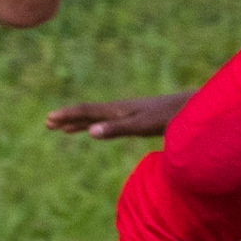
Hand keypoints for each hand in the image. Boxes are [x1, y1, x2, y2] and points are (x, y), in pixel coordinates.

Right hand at [45, 91, 193, 138]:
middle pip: (88, 113)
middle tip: (48, 123)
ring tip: (65, 128)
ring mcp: (129, 113)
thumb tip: (90, 132)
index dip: (67, 115)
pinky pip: (110, 122)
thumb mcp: (141, 126)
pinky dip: (98, 126)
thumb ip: (116, 129)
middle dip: (68, 118)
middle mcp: (121, 108)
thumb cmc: (169, 118)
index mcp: (118, 109)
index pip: (86, 111)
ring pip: (98, 117)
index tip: (49, 119)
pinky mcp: (138, 119)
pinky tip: (98, 130)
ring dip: (80, 122)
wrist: (193, 109)